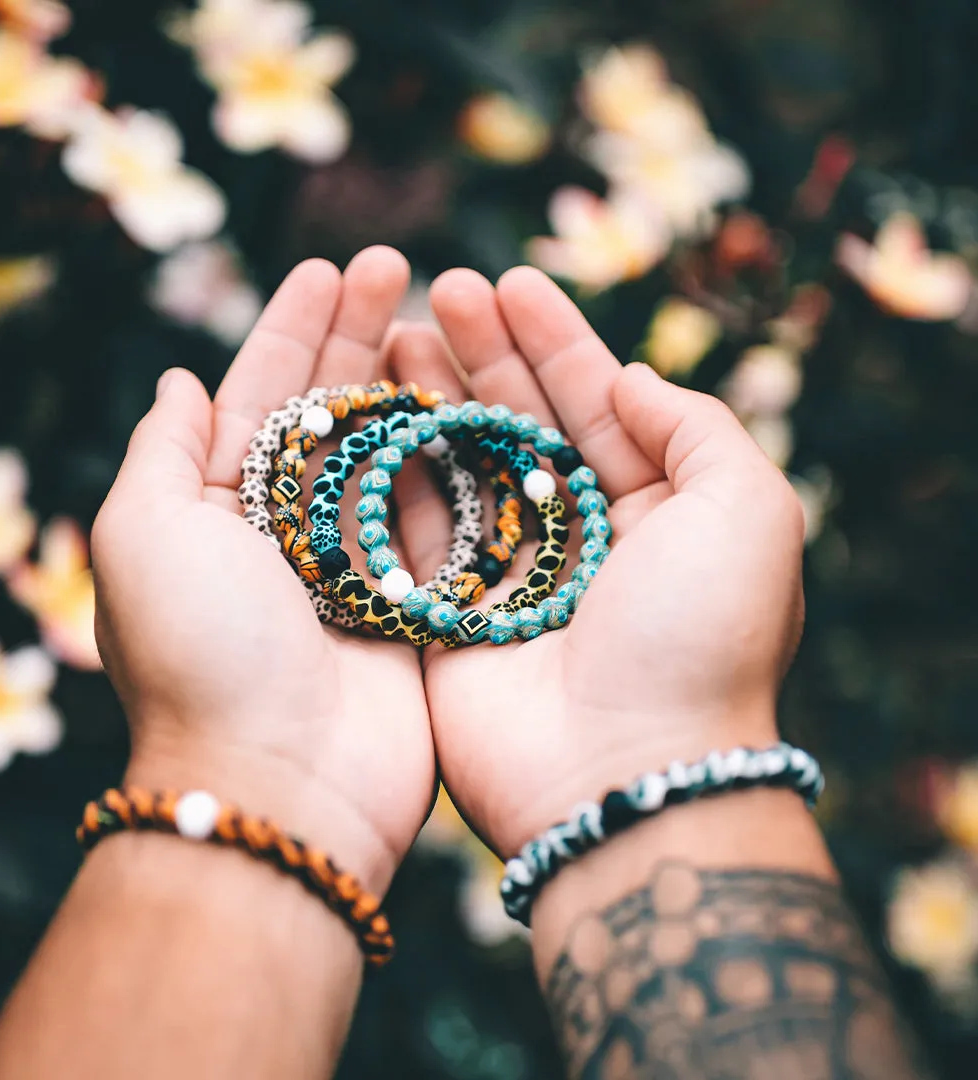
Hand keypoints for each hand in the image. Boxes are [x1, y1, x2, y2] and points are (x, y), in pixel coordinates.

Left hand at [91, 246, 434, 894]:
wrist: (286, 781)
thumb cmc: (203, 652)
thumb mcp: (143, 535)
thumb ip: (162, 453)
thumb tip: (177, 383)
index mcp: (218, 510)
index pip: (258, 397)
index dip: (292, 329)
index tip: (329, 267)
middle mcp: (288, 532)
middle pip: (331, 413)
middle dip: (360, 335)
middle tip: (400, 264)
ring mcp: (358, 566)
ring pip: (391, 454)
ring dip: (414, 383)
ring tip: (443, 313)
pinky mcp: (416, 598)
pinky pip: (440, 513)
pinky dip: (456, 457)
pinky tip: (477, 399)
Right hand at [389, 268, 805, 857]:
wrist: (622, 775)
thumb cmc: (696, 639)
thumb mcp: (748, 512)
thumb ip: (699, 429)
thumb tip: (630, 381)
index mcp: (653, 513)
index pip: (598, 404)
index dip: (557, 339)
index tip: (511, 281)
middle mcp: (579, 540)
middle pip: (522, 424)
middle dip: (484, 353)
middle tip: (439, 287)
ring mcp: (508, 578)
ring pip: (462, 466)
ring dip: (431, 397)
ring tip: (395, 329)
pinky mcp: (447, 615)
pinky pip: (415, 529)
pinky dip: (395, 472)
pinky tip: (371, 413)